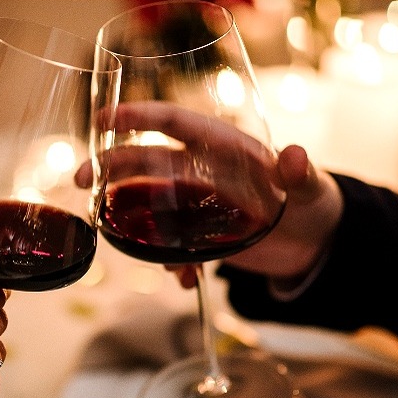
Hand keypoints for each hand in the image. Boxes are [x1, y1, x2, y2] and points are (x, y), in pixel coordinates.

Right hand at [79, 101, 342, 286]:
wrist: (315, 244)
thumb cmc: (314, 204)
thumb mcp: (311, 190)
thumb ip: (300, 175)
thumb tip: (292, 156)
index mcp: (223, 148)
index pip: (174, 123)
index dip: (138, 117)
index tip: (104, 119)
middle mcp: (202, 172)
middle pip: (145, 161)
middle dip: (110, 167)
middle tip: (82, 181)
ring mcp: (197, 205)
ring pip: (149, 205)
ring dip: (128, 219)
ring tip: (119, 238)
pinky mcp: (201, 237)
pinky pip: (174, 248)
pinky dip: (173, 264)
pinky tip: (185, 280)